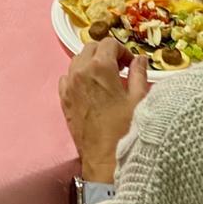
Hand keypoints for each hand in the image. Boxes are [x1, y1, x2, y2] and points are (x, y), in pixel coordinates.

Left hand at [58, 38, 148, 182]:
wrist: (106, 159)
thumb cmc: (126, 129)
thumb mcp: (139, 98)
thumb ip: (139, 73)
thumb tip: (139, 59)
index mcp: (100, 67)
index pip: (109, 43)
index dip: (122, 50)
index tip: (130, 64)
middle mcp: (80, 71)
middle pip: (91, 48)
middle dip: (106, 53)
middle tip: (120, 68)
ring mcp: (69, 86)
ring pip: (77, 61)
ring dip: (91, 63)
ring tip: (106, 78)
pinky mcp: (63, 100)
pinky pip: (67, 78)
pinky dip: (78, 76)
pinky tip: (90, 89)